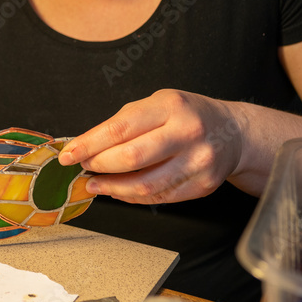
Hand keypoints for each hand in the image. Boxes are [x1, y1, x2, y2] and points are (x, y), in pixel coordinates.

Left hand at [57, 89, 244, 203]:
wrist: (232, 131)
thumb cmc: (186, 115)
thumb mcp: (156, 104)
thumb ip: (123, 123)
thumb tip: (86, 146)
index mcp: (170, 106)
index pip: (120, 129)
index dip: (89, 144)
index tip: (69, 154)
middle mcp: (187, 133)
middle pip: (131, 158)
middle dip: (98, 166)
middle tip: (82, 168)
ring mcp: (198, 161)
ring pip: (145, 185)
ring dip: (112, 188)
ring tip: (96, 184)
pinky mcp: (203, 185)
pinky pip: (160, 198)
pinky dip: (133, 197)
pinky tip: (119, 191)